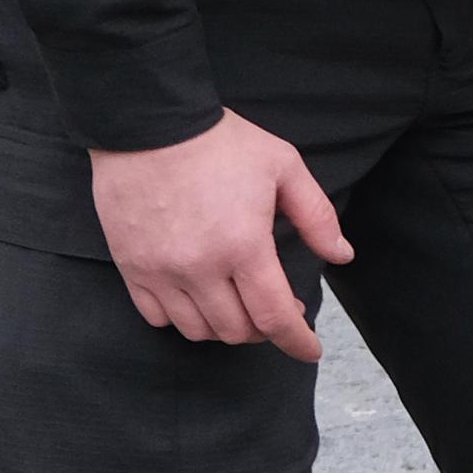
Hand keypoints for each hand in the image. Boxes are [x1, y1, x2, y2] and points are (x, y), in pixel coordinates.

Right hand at [89, 111, 350, 359]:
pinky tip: (198, 298)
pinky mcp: (130, 266)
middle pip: (237, 330)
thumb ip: (316, 217)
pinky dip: (181, 318)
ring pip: (197, 330)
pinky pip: (156, 316)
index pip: (275, 317)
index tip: (310, 349)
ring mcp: (160, 271)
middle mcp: (199, 269)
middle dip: (265, 329)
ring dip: (225, 327)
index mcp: (243, 247)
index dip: (298, 341)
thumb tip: (341, 256)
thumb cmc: (220, 142)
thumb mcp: (283, 167)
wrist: (147, 122)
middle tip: (278, 308)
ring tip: (239, 304)